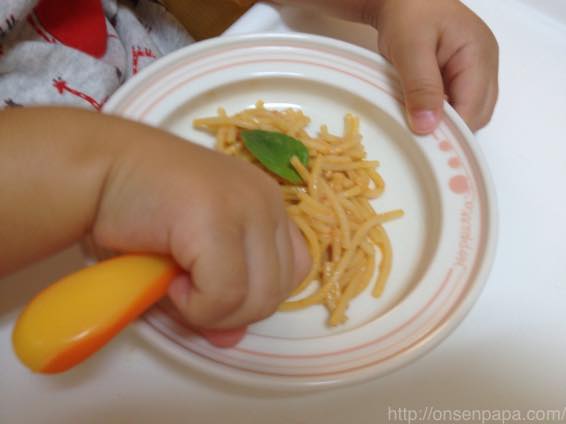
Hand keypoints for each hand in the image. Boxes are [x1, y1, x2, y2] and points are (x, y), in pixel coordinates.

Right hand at [92, 123, 310, 331]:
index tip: (212, 289)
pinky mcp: (216, 218)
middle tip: (187, 292)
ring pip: (257, 297)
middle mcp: (265, 200)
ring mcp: (246, 205)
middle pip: (279, 289)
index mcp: (267, 204)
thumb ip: (219, 298)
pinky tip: (168, 281)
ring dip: (212, 311)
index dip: (255, 294)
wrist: (95, 170)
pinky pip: (224, 294)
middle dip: (232, 311)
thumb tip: (232, 339)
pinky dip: (195, 306)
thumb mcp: (191, 259)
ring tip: (175, 285)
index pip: (294, 269)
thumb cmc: (139, 211)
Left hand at [368, 0, 498, 132]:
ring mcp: (474, 71)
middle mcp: (483, 65)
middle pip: (476, 115)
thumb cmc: (408, 12)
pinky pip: (456, 104)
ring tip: (418, 125)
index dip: (453, 131)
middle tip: (419, 139)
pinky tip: (421, 114)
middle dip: (451, 130)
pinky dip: (440, 114)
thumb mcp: (410, 48)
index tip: (427, 146)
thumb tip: (428, 127)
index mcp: (479, 56)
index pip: (475, 109)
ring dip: (445, 123)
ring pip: (467, 113)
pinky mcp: (460, 75)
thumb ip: (421, 87)